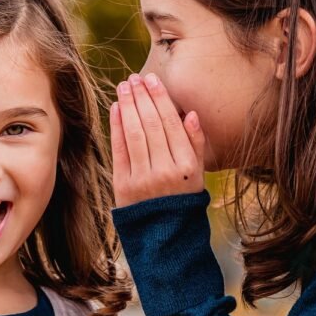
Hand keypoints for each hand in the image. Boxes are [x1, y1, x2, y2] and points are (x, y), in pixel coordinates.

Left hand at [110, 73, 204, 207]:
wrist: (165, 237)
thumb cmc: (182, 199)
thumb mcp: (199, 174)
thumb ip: (196, 143)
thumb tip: (191, 114)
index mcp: (187, 166)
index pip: (172, 124)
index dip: (160, 98)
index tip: (153, 79)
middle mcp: (166, 171)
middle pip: (151, 124)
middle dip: (142, 97)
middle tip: (135, 78)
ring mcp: (143, 178)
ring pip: (134, 133)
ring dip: (128, 105)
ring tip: (124, 87)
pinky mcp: (124, 185)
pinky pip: (119, 150)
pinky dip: (116, 126)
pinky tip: (116, 108)